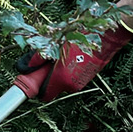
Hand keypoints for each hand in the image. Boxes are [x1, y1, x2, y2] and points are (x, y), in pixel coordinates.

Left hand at [13, 23, 132, 101]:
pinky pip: (71, 77)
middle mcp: (71, 85)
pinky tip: (72, 56)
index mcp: (61, 78)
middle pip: (52, 87)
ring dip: (58, 72)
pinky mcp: (87, 77)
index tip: (32, 80)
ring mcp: (81, 82)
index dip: (37, 87)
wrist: (108, 36)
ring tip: (62, 54)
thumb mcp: (55, 44)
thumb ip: (38, 58)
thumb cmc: (81, 37)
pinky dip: (68, 70)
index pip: (44, 95)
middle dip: (47, 76)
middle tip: (48, 61)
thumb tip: (25, 66)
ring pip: (62, 81)